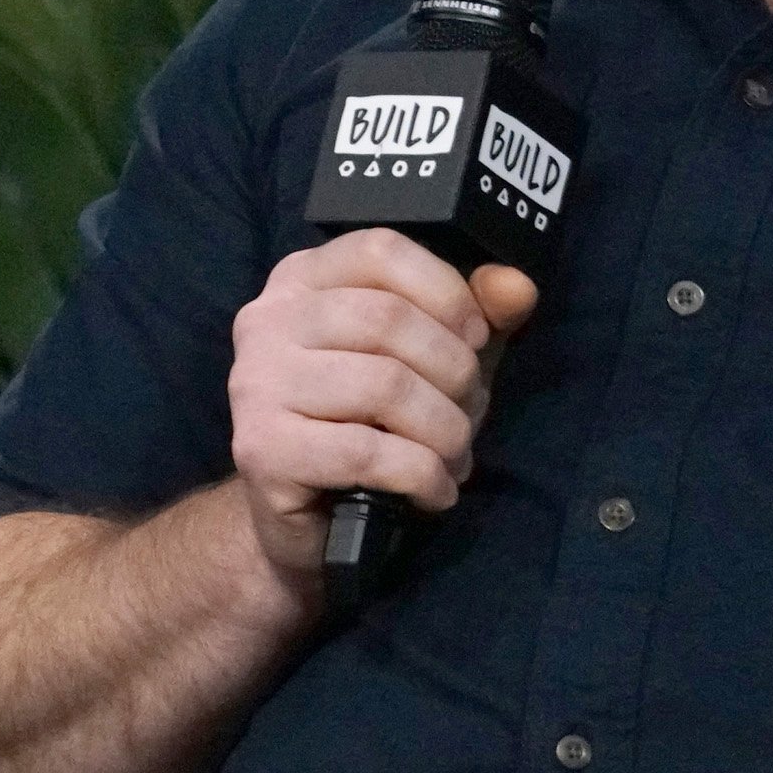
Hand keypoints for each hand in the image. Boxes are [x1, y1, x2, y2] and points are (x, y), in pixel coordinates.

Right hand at [223, 232, 543, 581]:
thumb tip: (516, 287)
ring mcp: (256, 384)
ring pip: (383, 387)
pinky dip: (422, 476)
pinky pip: (366, 453)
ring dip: (444, 432)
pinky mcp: (262, 449)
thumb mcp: (434, 361)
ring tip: (453, 458)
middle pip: (386, 319)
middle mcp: (266, 321)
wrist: (310, 523)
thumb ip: (477, 316)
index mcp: (301, 281)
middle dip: (453, 373)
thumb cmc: (373, 426)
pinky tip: (432, 491)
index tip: (475, 338)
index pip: (380, 250)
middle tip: (466, 415)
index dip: (446, 290)